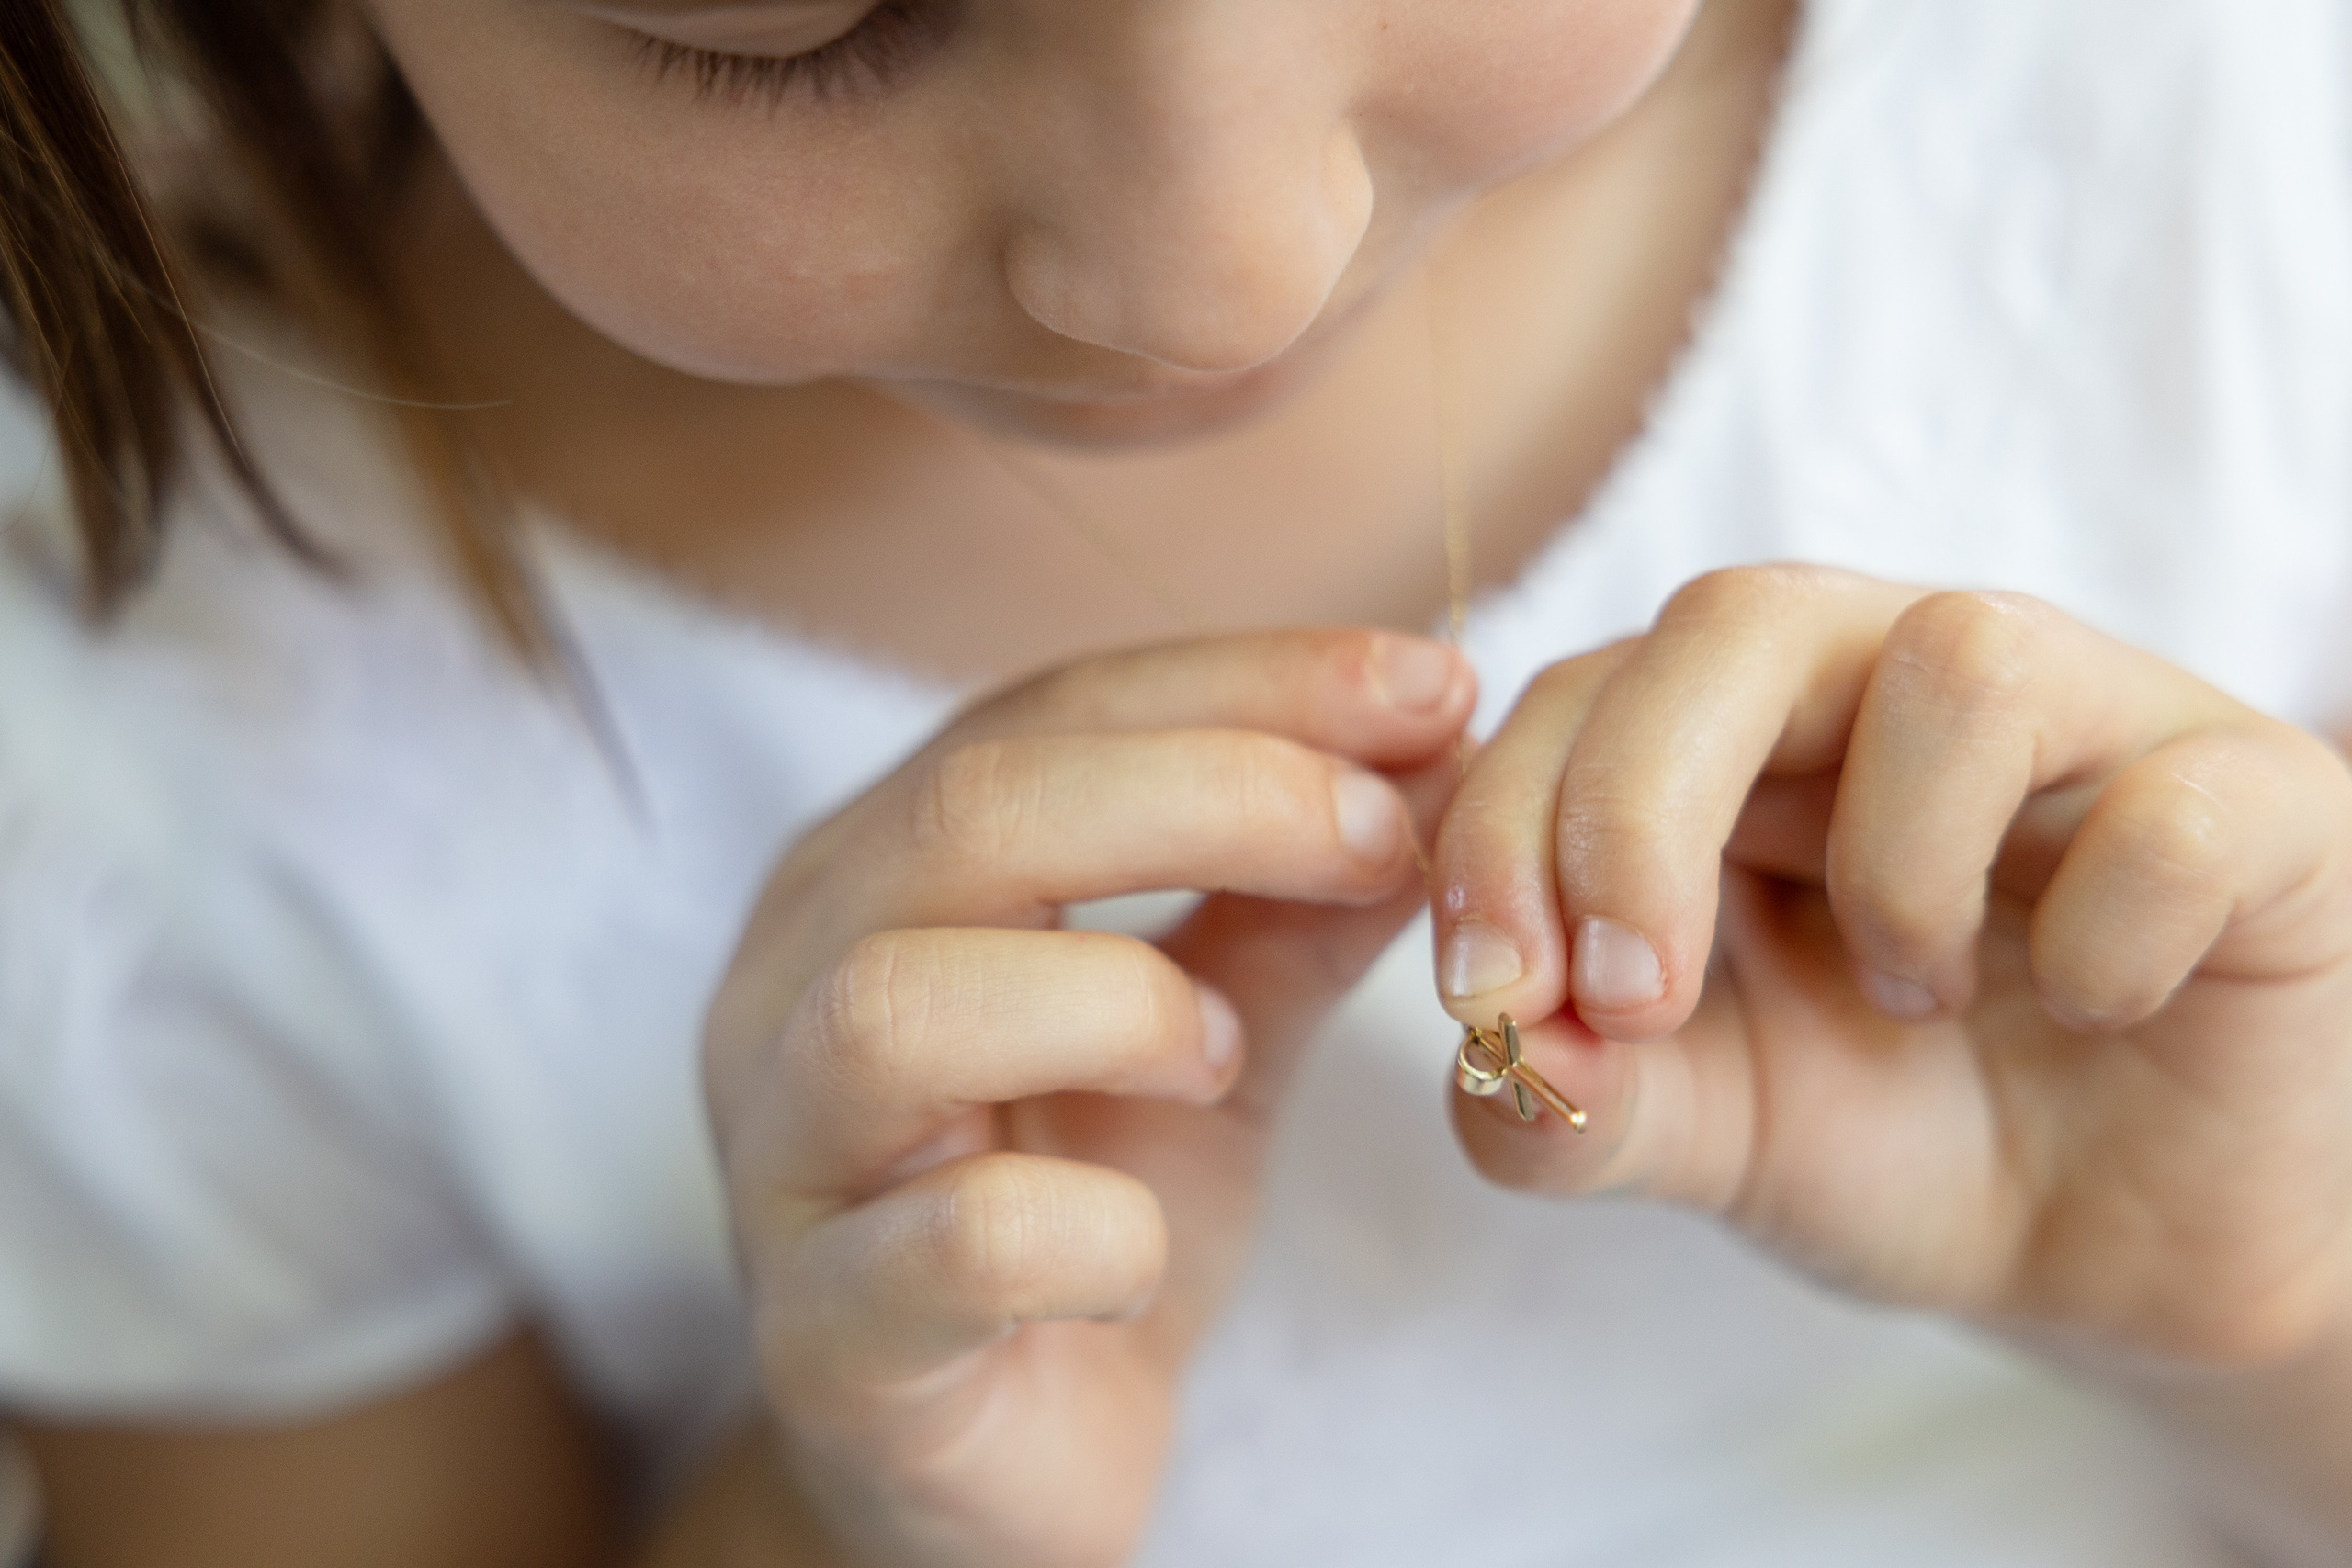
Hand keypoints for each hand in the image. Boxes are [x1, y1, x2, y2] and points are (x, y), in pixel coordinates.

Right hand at [703, 630, 1474, 1567]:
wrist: (985, 1471)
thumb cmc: (1078, 1214)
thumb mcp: (1207, 1035)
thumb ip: (1291, 902)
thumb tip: (1440, 749)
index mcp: (882, 873)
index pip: (1049, 712)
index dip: (1243, 682)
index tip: (1433, 683)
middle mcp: (795, 980)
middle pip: (973, 813)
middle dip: (1210, 794)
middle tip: (1385, 836)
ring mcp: (789, 1157)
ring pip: (903, 1001)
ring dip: (1115, 1000)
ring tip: (1226, 1055)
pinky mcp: (828, 1334)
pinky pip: (941, 1243)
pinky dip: (1079, 1229)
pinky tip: (1145, 1248)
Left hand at [1431, 566, 2351, 1367]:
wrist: (2129, 1251)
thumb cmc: (1902, 1137)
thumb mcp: (1706, 1135)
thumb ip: (1579, 1103)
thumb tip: (1491, 1056)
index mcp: (1739, 736)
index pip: (1578, 689)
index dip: (1502, 825)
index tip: (1490, 996)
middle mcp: (1894, 681)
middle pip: (1735, 617)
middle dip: (1638, 812)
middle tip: (1635, 999)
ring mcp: (2089, 717)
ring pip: (1961, 658)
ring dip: (1896, 871)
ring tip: (1915, 997)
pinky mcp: (2257, 797)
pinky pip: (2173, 808)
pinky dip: (2108, 937)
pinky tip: (2096, 1009)